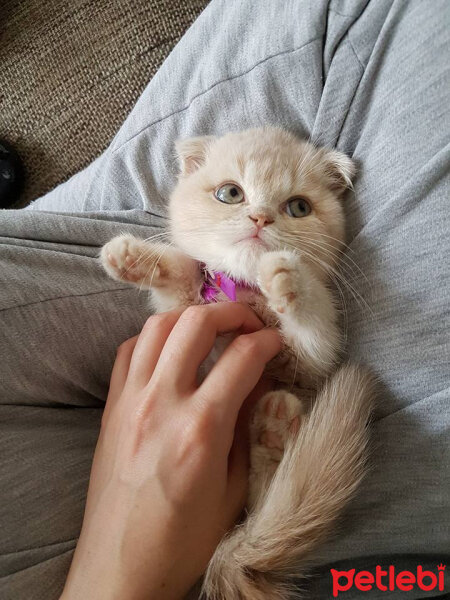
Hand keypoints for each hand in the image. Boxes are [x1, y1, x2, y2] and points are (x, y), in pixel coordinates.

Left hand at [61, 302, 280, 599]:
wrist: (120, 567)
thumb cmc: (183, 539)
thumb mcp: (234, 490)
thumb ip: (250, 429)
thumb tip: (261, 384)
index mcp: (201, 429)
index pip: (242, 358)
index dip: (267, 342)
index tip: (276, 342)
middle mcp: (162, 403)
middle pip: (195, 324)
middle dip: (230, 312)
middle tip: (248, 322)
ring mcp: (130, 401)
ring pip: (157, 326)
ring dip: (190, 317)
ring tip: (211, 328)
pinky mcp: (111, 407)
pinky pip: (128, 351)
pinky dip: (153, 339)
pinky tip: (170, 352)